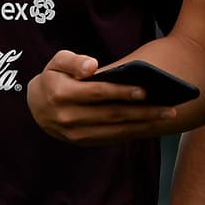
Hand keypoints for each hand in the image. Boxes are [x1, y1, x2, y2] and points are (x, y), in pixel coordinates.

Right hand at [27, 50, 177, 144]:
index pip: (97, 93)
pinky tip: (151, 124)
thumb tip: (92, 66)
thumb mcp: (57, 61)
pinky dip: (133, 132)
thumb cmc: (53, 78)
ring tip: (166, 116)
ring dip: (143, 124)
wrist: (37, 107)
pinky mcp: (83, 142)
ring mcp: (75, 134)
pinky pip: (112, 138)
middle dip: (142, 112)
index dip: (122, 92)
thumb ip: (74, 61)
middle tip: (168, 107)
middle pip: (111, 114)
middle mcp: (67, 118)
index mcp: (61, 94)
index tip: (145, 90)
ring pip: (115, 130)